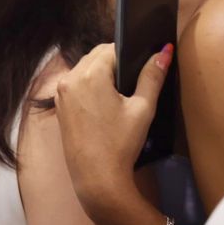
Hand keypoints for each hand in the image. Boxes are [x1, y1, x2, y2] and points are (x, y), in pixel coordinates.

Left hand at [53, 42, 172, 222]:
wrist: (97, 176)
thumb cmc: (122, 142)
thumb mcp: (142, 108)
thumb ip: (152, 77)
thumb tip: (164, 51)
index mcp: (89, 75)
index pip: (111, 48)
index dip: (129, 52)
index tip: (142, 62)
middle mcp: (69, 78)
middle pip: (95, 55)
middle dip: (115, 60)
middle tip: (135, 76)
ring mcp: (61, 92)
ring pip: (84, 68)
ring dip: (101, 71)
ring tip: (122, 88)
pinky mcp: (59, 105)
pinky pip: (76, 82)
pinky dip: (90, 83)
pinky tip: (105, 98)